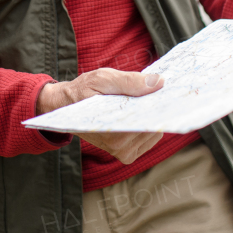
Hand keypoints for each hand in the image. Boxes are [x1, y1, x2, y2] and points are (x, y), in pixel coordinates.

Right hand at [35, 68, 164, 164]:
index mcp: (111, 129)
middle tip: (154, 89)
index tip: (166, 92)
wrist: (66, 106)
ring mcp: (123, 152)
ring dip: (151, 115)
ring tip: (141, 100)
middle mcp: (118, 146)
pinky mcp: (127, 154)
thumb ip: (129, 81)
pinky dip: (149, 124)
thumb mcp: (103, 78)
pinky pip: (151, 138)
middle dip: (155, 107)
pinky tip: (139, 111)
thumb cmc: (84, 90)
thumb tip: (158, 83)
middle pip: (153, 126)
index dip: (159, 106)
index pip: (147, 121)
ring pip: (155, 132)